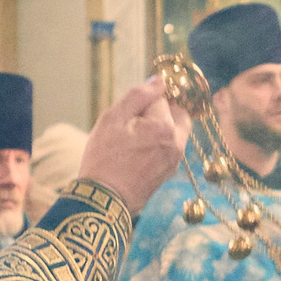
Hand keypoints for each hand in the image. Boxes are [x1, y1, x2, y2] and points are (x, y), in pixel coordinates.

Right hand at [79, 76, 191, 213]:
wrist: (103, 200)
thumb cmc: (104, 157)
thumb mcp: (113, 118)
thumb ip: (139, 95)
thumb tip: (160, 81)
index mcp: (166, 127)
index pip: (161, 98)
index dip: (142, 102)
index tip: (127, 115)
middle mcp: (177, 143)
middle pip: (176, 113)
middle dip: (160, 112)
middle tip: (134, 123)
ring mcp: (175, 160)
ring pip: (173, 131)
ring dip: (158, 129)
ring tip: (132, 141)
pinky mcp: (169, 172)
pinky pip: (168, 148)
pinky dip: (157, 145)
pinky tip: (136, 154)